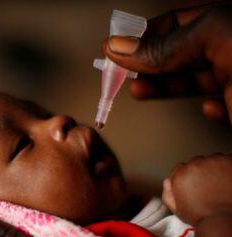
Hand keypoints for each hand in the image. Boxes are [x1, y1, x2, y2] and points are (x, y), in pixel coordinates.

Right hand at [103, 2, 231, 123]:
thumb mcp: (214, 40)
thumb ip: (167, 46)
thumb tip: (121, 47)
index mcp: (227, 24)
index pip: (176, 23)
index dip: (144, 35)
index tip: (117, 48)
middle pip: (181, 55)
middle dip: (149, 65)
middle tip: (122, 74)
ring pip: (196, 82)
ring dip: (166, 88)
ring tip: (139, 91)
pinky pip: (222, 109)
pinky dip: (209, 111)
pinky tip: (205, 109)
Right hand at [162, 153, 231, 225]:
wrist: (224, 221)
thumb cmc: (202, 217)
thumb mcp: (177, 209)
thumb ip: (167, 194)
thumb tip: (167, 181)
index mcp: (180, 174)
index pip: (180, 168)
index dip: (187, 178)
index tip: (194, 185)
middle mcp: (195, 164)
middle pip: (196, 163)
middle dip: (201, 172)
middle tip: (209, 186)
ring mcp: (214, 162)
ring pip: (212, 160)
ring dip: (215, 169)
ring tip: (220, 184)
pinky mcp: (230, 161)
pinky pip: (228, 159)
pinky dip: (228, 168)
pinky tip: (229, 180)